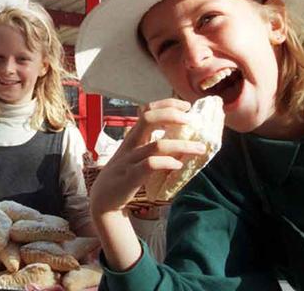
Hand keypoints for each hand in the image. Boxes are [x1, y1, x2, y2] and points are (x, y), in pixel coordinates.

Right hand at [89, 98, 205, 216]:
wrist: (103, 200)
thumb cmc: (124, 176)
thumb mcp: (135, 156)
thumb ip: (152, 147)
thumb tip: (182, 142)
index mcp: (133, 137)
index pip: (147, 110)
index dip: (167, 104)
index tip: (186, 106)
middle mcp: (131, 144)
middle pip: (148, 118)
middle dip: (172, 115)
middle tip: (191, 121)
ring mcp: (130, 160)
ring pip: (156, 145)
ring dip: (182, 145)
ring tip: (199, 148)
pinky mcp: (130, 177)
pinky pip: (150, 165)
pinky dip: (167, 162)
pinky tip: (179, 165)